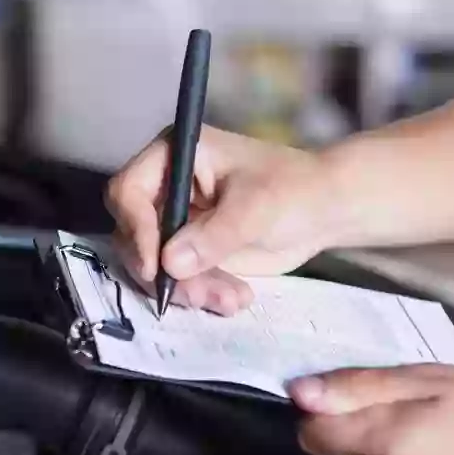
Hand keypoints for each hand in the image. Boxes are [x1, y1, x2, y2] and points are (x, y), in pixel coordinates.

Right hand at [105, 126, 344, 314]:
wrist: (325, 212)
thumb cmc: (295, 190)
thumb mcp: (256, 208)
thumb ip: (213, 235)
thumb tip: (169, 262)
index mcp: (174, 155)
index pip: (129, 191)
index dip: (136, 230)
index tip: (156, 267)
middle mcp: (166, 186)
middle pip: (133, 235)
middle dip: (163, 271)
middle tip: (196, 294)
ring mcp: (175, 221)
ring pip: (154, 265)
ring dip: (187, 289)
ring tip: (230, 299)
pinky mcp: (189, 251)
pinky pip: (177, 280)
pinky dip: (202, 294)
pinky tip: (235, 298)